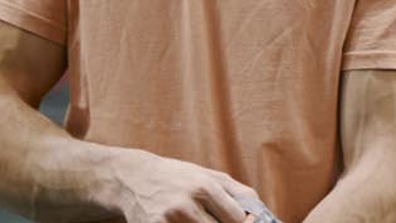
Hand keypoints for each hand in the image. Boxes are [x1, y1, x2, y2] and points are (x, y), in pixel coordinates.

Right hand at [110, 150, 261, 222]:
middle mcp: (186, 204)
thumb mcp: (210, 176)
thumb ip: (240, 194)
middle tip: (213, 220)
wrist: (132, 178)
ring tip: (197, 220)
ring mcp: (168, 220)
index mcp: (205, 187)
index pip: (237, 219)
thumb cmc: (179, 178)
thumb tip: (263, 215)